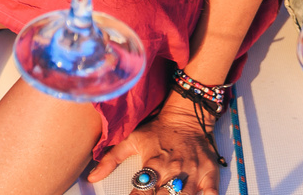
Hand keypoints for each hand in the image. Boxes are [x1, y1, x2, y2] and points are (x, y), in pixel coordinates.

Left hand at [90, 103, 221, 194]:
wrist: (187, 115)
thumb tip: (92, 176)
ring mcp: (193, 174)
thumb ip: (111, 159)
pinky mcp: (209, 174)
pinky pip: (211, 194)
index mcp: (155, 164)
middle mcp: (174, 171)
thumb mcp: (131, 139)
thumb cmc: (158, 130)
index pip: (142, 192)